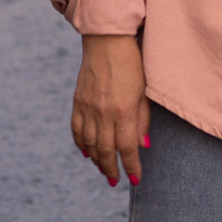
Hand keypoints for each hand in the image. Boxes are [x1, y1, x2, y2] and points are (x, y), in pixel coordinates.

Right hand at [72, 33, 150, 186]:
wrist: (107, 40)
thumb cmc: (133, 63)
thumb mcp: (144, 91)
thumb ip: (142, 120)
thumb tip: (142, 146)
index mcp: (123, 111)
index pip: (128, 148)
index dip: (132, 166)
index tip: (135, 179)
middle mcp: (103, 113)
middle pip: (106, 151)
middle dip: (112, 169)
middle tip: (116, 181)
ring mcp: (88, 108)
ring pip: (90, 144)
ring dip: (97, 161)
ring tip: (104, 170)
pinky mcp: (77, 102)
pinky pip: (77, 130)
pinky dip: (82, 144)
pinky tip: (87, 153)